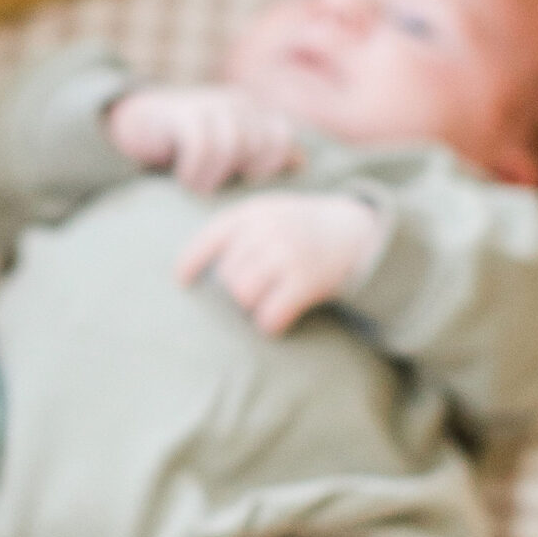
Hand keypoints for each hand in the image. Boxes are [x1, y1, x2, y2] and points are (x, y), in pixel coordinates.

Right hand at [107, 84, 301, 193]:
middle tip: (216, 189)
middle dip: (239, 173)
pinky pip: (202, 144)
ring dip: (214, 176)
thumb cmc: (189, 147)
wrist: (139, 125)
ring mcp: (210, 102)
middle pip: (258, 144)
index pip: (281, 137)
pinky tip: (184, 179)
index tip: (244, 182)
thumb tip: (301, 162)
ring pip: (232, 145)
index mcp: (253, 113)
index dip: (269, 165)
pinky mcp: (183, 111)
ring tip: (196, 188)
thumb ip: (263, 156)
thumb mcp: (230, 153)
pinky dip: (195, 169)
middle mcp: (236, 103)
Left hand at [176, 192, 386, 335]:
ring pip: (243, 296)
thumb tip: (187, 268)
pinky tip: (281, 317)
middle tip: (262, 285)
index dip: (191, 261)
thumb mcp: (270, 213)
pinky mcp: (305, 281)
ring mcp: (287, 254)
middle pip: (226, 276)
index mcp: (254, 213)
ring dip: (253, 305)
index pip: (210, 238)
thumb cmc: (303, 228)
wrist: (356, 231)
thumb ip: (237, 231)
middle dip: (239, 287)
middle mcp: (267, 230)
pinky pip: (269, 316)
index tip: (181, 279)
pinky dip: (271, 323)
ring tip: (271, 298)